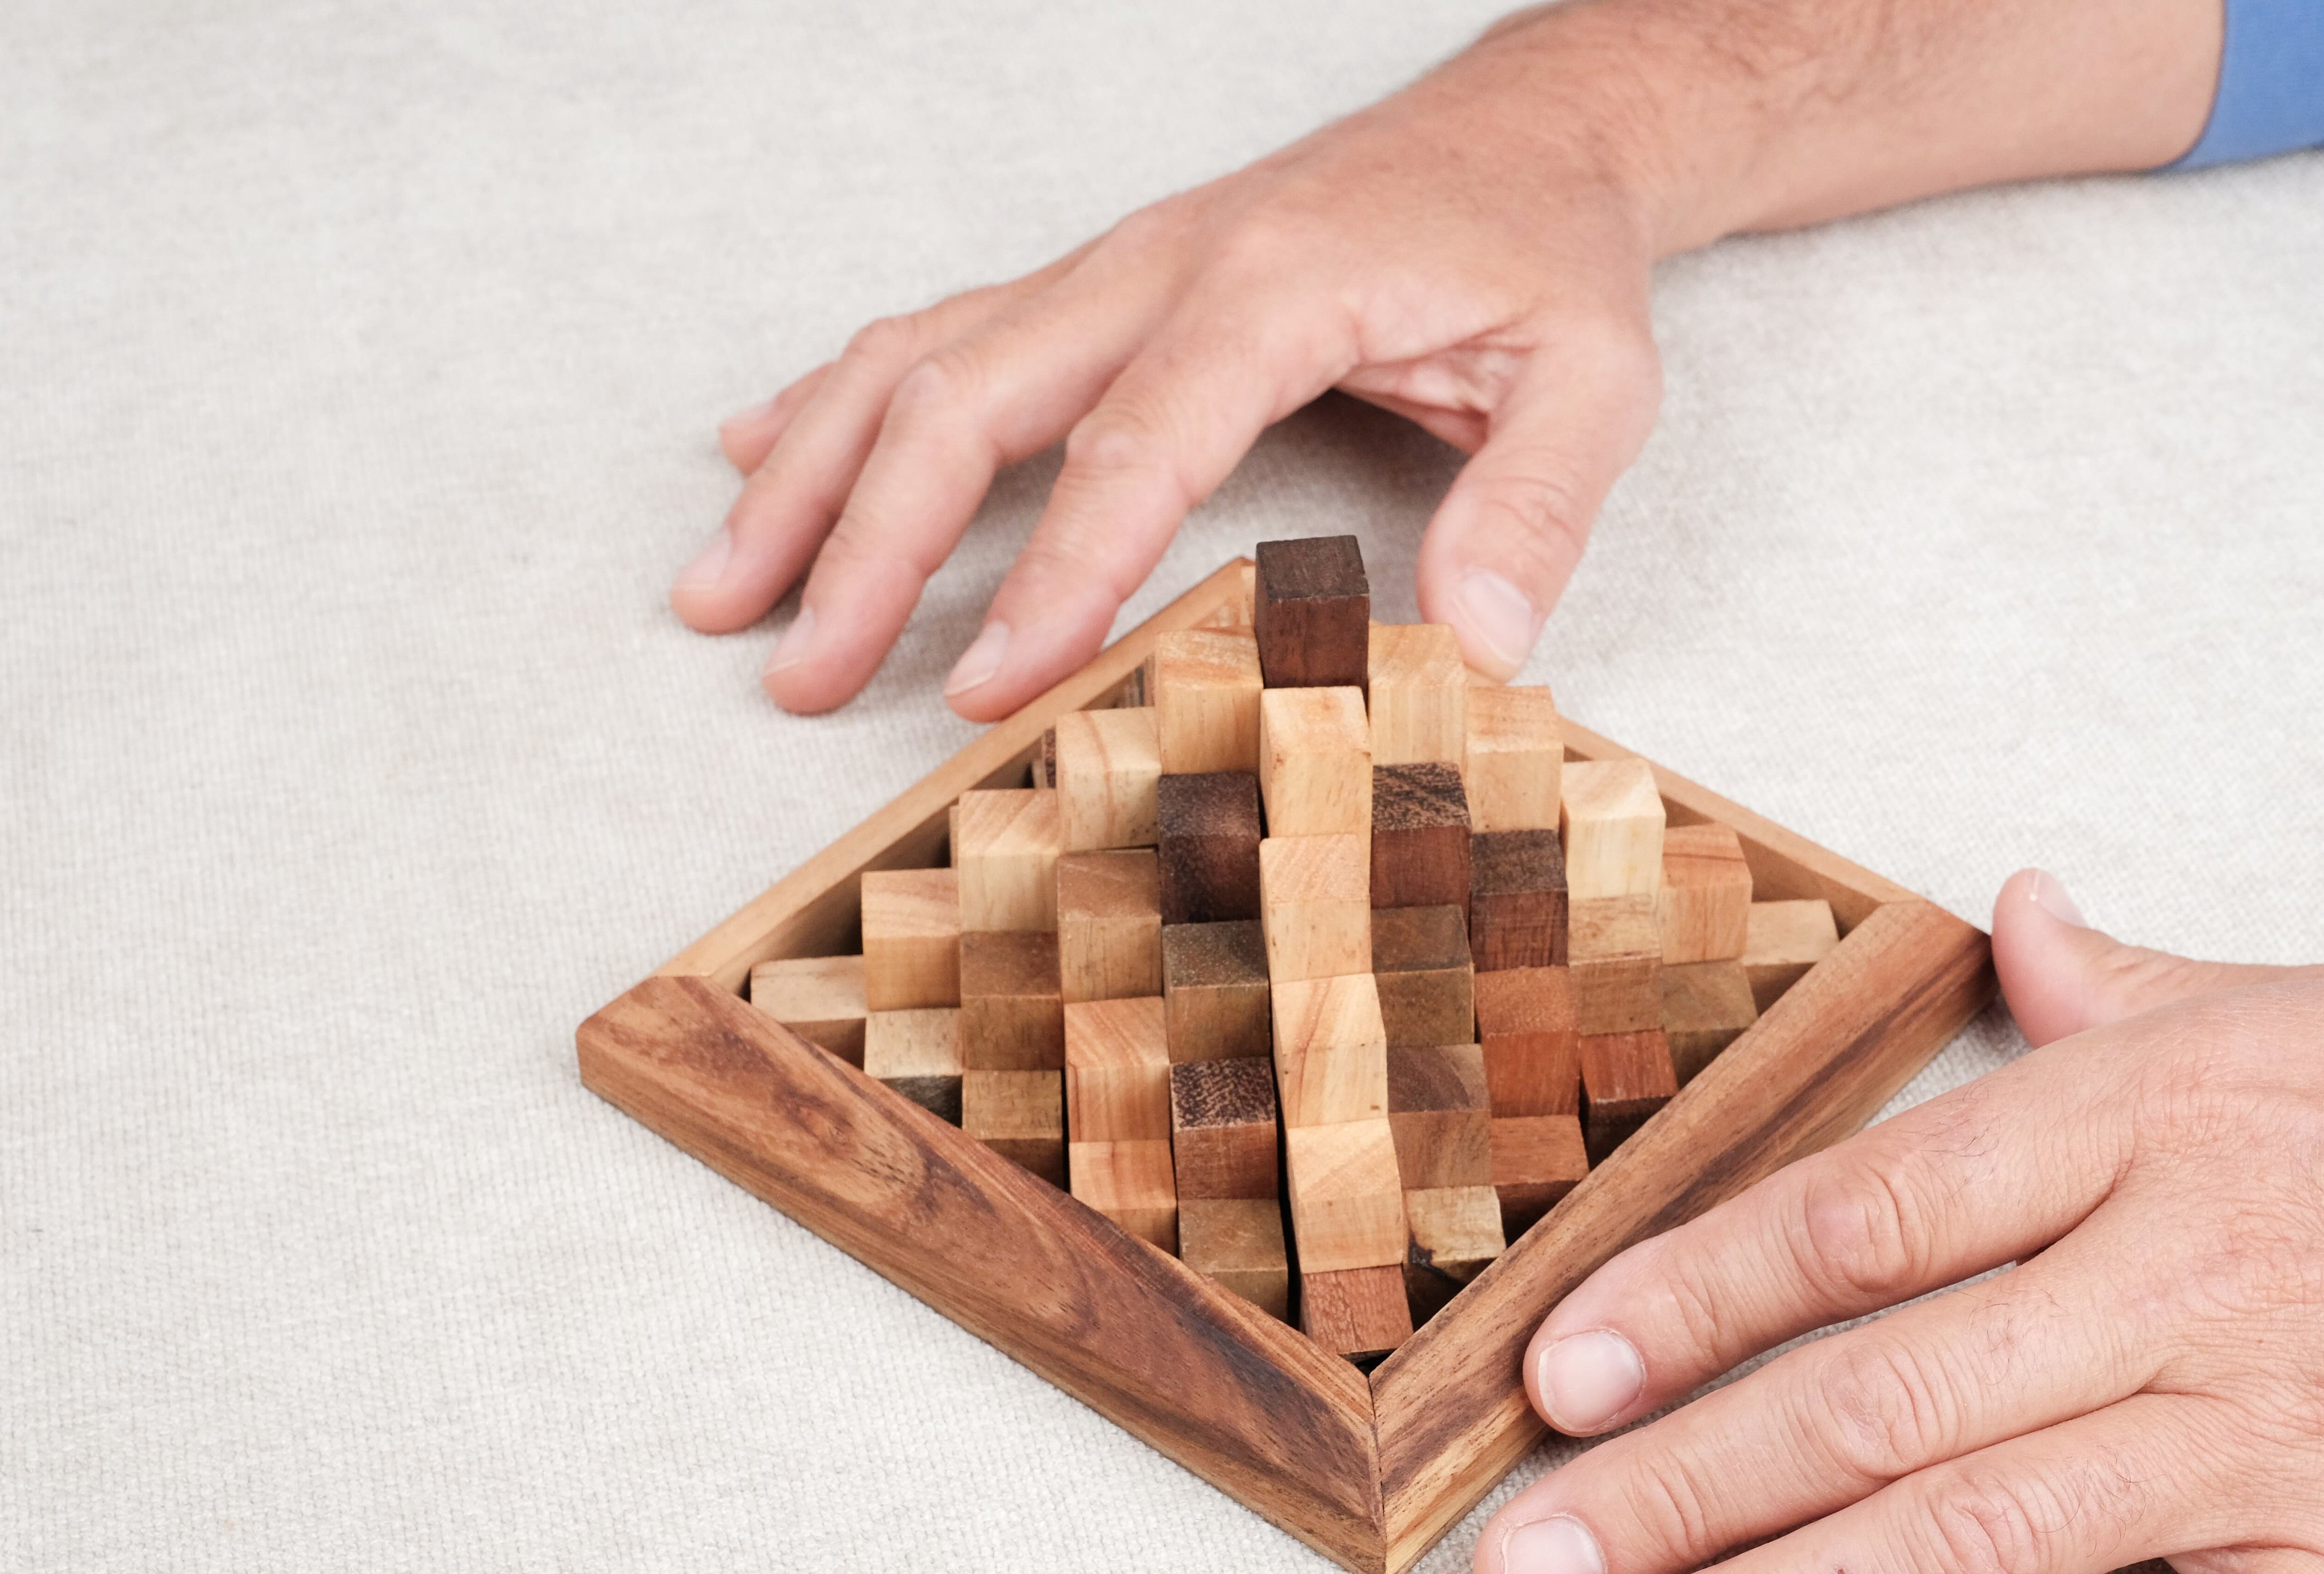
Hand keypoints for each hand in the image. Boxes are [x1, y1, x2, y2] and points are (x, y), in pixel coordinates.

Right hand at [667, 14, 1674, 716]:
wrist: (1528, 131)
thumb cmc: (1549, 255)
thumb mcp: (1596, 377)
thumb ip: (1537, 509)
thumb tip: (1475, 651)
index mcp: (1273, 288)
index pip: (1136, 447)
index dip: (1055, 578)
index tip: (985, 691)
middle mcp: (1162, 263)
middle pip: (973, 397)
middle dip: (871, 545)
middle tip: (803, 679)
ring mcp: (1114, 263)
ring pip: (922, 358)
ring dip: (813, 477)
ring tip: (727, 592)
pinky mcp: (1098, 279)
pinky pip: (941, 326)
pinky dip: (839, 396)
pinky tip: (757, 456)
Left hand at [1471, 869, 2323, 1573]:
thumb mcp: (2304, 1006)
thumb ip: (2123, 987)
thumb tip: (2011, 921)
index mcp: (2144, 1126)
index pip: (1861, 1219)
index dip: (1693, 1298)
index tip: (1559, 1377)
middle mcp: (2183, 1279)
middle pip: (1879, 1396)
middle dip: (1679, 1492)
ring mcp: (2283, 1438)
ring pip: (1986, 1536)